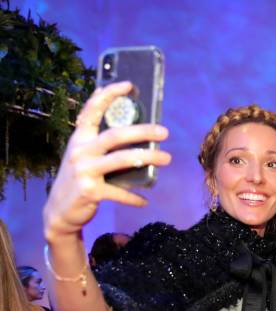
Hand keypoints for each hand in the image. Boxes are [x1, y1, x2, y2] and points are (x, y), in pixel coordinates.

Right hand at [43, 81, 171, 241]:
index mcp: (80, 138)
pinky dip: (134, 197)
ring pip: (122, 160)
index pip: (92, 110)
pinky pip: (119, 192)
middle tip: (165, 132)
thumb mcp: (83, 155)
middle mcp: (80, 151)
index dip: (109, 95)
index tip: (129, 85)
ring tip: (167, 159)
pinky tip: (145, 201)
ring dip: (148, 158)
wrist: (60, 211)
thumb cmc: (79, 178)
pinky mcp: (89, 191)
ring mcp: (84, 171)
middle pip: (115, 135)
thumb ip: (99, 141)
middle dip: (143, 131)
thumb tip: (130, 124)